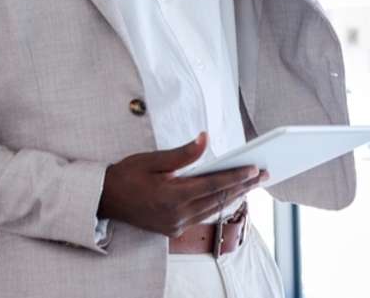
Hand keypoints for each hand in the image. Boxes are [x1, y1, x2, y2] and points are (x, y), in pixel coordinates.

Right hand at [97, 131, 268, 236]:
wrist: (104, 200)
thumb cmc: (126, 175)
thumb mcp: (152, 159)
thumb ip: (183, 153)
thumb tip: (205, 139)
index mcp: (172, 196)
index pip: (213, 185)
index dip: (236, 176)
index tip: (255, 168)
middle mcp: (176, 214)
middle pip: (218, 199)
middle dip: (243, 185)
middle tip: (265, 174)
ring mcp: (175, 225)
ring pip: (213, 209)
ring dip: (234, 195)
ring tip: (253, 182)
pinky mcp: (172, 229)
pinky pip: (202, 216)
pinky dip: (218, 204)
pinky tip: (229, 195)